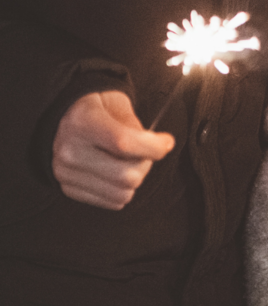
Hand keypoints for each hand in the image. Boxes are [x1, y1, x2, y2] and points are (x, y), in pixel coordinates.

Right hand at [52, 91, 174, 209]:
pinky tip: (114, 172)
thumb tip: (159, 146)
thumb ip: (136, 126)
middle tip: (143, 152)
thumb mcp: (117, 103)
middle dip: (145, 165)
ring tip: (127, 162)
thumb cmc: (96, 108)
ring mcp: (65, 172)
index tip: (166, 142)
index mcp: (82, 121)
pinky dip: (121, 190)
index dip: (154, 147)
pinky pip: (112, 202)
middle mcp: (69, 149)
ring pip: (122, 194)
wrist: (62, 117)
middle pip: (127, 176)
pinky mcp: (68, 188)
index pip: (125, 143)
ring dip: (134, 180)